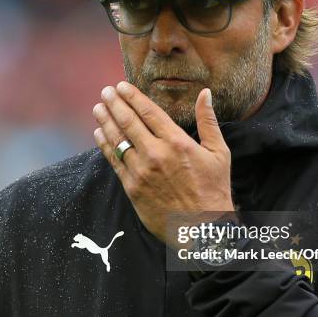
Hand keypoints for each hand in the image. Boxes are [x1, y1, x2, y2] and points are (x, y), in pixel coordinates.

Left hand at [92, 81, 234, 247]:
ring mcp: (142, 172)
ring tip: (98, 109)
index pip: (148, 111)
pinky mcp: (133, 188)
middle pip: (128, 121)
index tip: (121, 86)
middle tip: (106, 92)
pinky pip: (114, 162)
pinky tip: (99, 134)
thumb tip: (205, 93)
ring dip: (105, 121)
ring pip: (118, 140)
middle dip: (114, 104)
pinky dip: (105, 146)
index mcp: (177, 142)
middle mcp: (156, 154)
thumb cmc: (214, 190)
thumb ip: (208, 121)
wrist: (203, 229)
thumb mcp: (219, 153)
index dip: (132, 96)